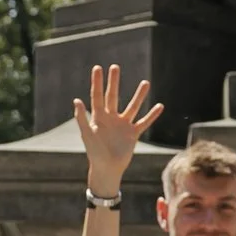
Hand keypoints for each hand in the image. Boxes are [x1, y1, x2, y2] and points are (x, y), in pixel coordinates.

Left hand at [73, 61, 162, 197]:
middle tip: (115, 67)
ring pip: (132, 107)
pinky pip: (144, 122)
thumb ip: (82, 118)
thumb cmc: (94, 152)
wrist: (107, 169)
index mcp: (98, 117)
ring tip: (145, 83)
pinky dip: (152, 115)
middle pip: (113, 96)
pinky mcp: (133, 134)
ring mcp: (123, 125)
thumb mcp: (87, 134)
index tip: (98, 68)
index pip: (97, 95)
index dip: (97, 82)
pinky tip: (159, 106)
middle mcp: (111, 118)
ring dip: (139, 96)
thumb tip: (76, 100)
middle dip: (114, 82)